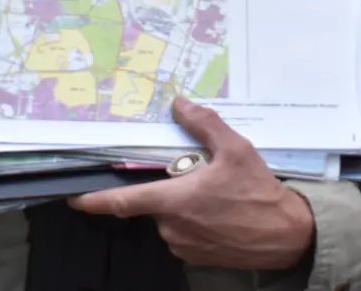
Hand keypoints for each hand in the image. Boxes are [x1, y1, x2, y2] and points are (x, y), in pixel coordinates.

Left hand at [68, 97, 314, 270]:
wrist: (286, 236)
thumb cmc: (259, 194)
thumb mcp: (236, 149)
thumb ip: (204, 124)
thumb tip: (181, 104)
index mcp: (174, 200)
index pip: (122, 202)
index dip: (94, 200)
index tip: (74, 197)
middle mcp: (171, 226)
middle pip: (153, 201)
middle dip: (169, 187)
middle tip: (198, 176)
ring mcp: (182, 244)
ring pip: (169, 216)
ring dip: (183, 204)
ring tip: (216, 195)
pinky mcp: (195, 256)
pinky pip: (183, 232)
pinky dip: (194, 219)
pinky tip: (220, 211)